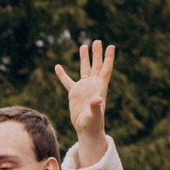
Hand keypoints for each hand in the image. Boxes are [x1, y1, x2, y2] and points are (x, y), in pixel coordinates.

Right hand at [51, 38, 116, 169]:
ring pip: (84, 69)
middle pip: (96, 65)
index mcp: (100, 87)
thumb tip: (97, 99)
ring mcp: (83, 88)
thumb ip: (95, 106)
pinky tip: (57, 67)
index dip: (109, 58)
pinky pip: (67, 81)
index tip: (111, 46)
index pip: (106, 69)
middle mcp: (93, 85)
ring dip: (84, 58)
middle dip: (97, 53)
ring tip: (83, 46)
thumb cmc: (93, 123)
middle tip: (97, 41)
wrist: (85, 129)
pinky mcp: (74, 93)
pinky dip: (62, 74)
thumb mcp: (95, 114)